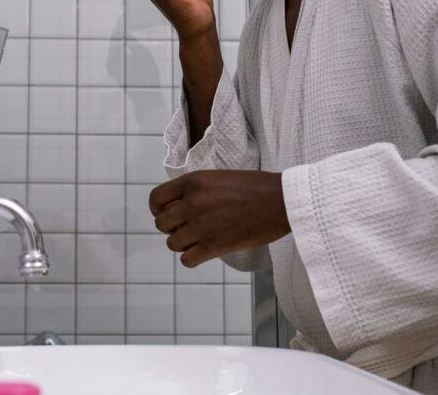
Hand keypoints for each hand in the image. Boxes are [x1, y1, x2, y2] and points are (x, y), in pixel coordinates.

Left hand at [149, 170, 290, 267]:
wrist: (282, 201)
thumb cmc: (256, 187)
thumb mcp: (219, 178)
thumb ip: (197, 190)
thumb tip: (179, 206)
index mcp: (193, 181)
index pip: (156, 198)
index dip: (158, 209)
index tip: (168, 214)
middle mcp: (193, 202)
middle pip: (161, 224)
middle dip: (172, 228)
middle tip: (188, 229)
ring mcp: (202, 225)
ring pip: (172, 243)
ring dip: (183, 244)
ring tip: (199, 240)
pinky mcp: (214, 245)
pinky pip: (187, 259)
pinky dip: (193, 258)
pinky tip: (204, 252)